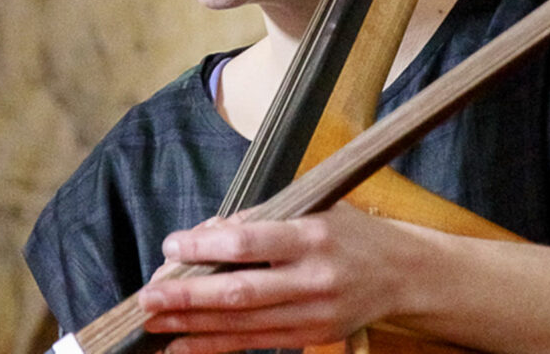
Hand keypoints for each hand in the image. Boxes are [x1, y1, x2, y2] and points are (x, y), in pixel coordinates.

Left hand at [137, 203, 413, 353]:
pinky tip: (182, 343)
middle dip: (188, 295)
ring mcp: (313, 313)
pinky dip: (213, 345)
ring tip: (154, 321)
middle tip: (148, 296)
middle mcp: (313, 278)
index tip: (172, 245)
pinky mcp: (310, 337)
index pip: (249, 243)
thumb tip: (204, 234)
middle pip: (240, 292)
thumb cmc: (349, 232)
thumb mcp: (312, 209)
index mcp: (313, 235)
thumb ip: (259, 220)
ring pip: (241, 324)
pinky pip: (253, 344)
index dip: (205, 246)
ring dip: (192, 323)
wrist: (402, 274)